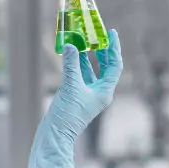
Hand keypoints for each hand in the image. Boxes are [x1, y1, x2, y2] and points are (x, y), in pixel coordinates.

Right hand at [26, 29, 122, 167]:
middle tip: (97, 35)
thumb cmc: (67, 114)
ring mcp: (86, 95)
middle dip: (100, 51)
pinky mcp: (75, 97)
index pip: (114, 65)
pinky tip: (69, 56)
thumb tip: (70, 45)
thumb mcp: (70, 86)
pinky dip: (74, 65)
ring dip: (85, 57)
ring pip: (89, 71)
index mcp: (105, 91)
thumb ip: (70, 64)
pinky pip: (78, 76)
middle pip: (104, 67)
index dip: (113, 48)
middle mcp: (98, 93)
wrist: (54, 134)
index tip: (111, 33)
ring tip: (81, 41)